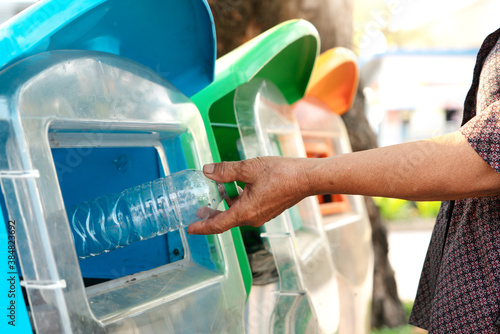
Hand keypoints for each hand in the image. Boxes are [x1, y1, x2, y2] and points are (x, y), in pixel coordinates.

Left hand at [186, 156, 309, 234]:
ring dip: (226, 203)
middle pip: (226, 219)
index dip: (201, 227)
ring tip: (217, 189)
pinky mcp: (269, 208)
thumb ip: (226, 171)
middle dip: (211, 214)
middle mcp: (253, 218)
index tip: (189, 229)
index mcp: (245, 212)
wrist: (307, 178)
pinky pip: (248, 208)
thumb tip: (207, 171)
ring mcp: (262, 214)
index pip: (217, 225)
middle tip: (198, 209)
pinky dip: (238, 200)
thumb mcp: (249, 168)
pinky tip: (237, 185)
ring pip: (237, 212)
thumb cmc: (281, 174)